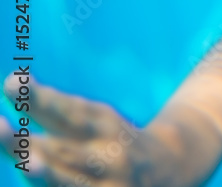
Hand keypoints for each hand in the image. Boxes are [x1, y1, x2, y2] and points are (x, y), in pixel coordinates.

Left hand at [1, 74, 175, 186]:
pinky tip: (34, 174)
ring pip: (72, 182)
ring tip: (31, 163)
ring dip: (48, 174)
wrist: (169, 169)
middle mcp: (110, 156)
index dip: (42, 101)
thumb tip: (10, 81)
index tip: (10, 84)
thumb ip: (50, 106)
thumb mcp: (92, 119)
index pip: (70, 112)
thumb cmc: (111, 140)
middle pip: (66, 151)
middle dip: (31, 145)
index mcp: (105, 126)